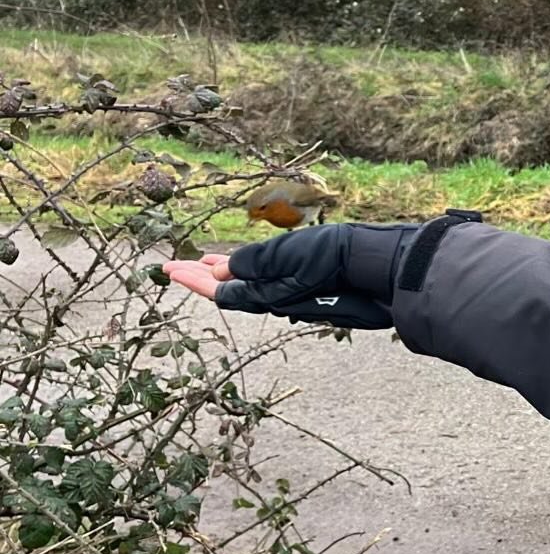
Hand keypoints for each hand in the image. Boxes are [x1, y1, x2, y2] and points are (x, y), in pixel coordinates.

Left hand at [163, 222, 418, 329]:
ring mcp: (293, 294)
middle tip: (178, 267)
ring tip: (206, 264)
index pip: (220, 290)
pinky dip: (249, 273)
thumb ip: (254, 262)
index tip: (167, 270)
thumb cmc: (337, 259)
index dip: (191, 280)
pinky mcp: (309, 288)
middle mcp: (277, 298)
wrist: (379, 267)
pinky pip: (268, 282)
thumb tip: (221, 272)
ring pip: (249, 286)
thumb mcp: (289, 255)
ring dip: (224, 275)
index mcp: (268, 293)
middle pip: (231, 290)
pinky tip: (250, 268)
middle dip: (202, 278)